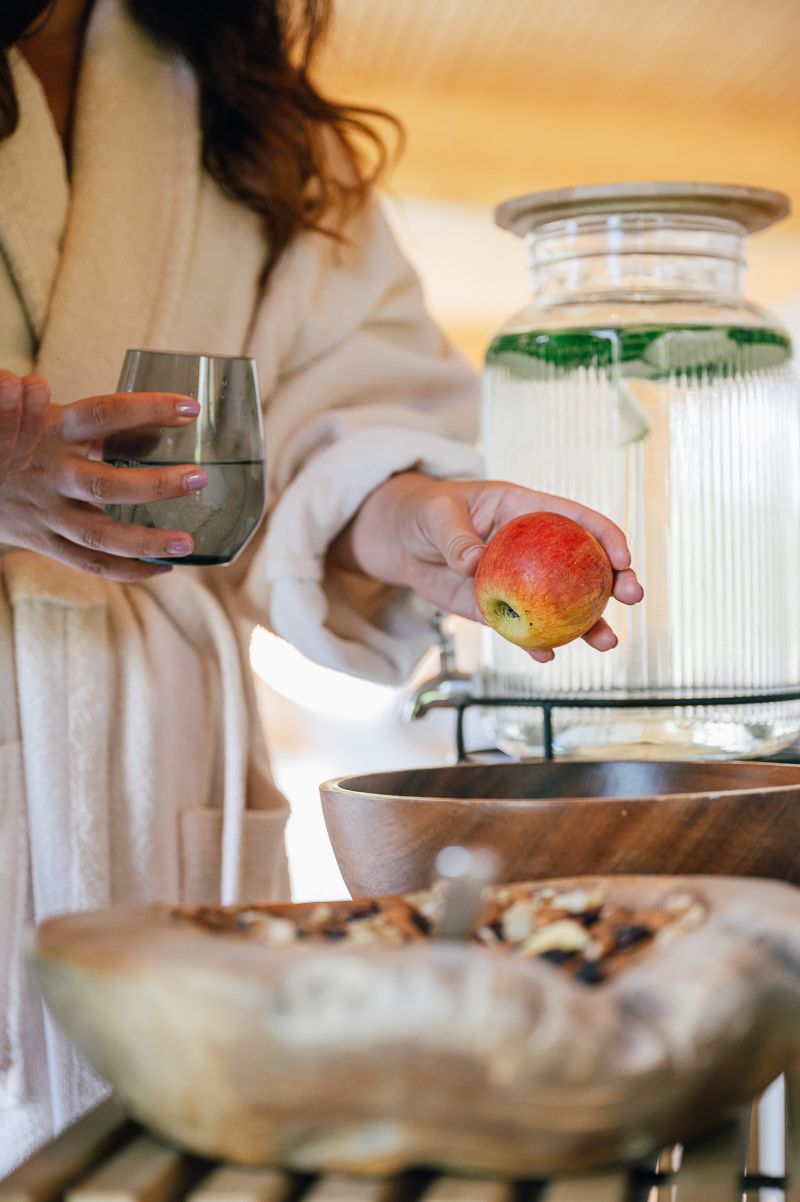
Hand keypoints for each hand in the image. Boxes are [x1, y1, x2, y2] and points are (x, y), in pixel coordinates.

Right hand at [0, 382, 208, 581]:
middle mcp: (52, 475)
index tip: (190, 407)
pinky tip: (163, 568)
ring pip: (101, 535)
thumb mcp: (32, 414)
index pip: (104, 416)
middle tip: (199, 479)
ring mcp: (48, 514)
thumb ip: (65, 410)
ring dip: (147, 542)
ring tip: (188, 543)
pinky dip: (127, 570)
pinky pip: (89, 563)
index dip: (146, 409)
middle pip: (107, 486)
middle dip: (156, 485)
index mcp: (52, 432)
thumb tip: (49, 388)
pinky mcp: (44, 542)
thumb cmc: (13, 440)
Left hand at [330, 473, 643, 661]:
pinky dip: (536, 644)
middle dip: (616, 581)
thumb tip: (473, 561)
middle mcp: (536, 548)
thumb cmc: (425, 514)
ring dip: (589, 624)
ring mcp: (522, 581)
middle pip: (586, 564)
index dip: (606, 536)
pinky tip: (547, 656)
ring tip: (608, 643)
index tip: (624, 556)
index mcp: (529, 511)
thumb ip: (456, 536)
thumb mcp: (436, 516)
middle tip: (633, 597)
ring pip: (565, 603)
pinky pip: (526, 628)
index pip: (578, 520)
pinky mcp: (500, 607)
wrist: (403, 542)